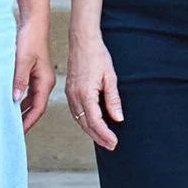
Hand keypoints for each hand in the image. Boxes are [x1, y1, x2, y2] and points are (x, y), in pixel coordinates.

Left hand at [13, 15, 54, 132]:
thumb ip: (19, 80)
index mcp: (45, 82)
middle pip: (36, 107)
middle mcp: (44, 82)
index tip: (19, 132)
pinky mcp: (34, 73)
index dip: (28, 121)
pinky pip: (28, 92)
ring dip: (22, 111)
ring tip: (11, 121)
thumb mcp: (22, 61)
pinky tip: (11, 104)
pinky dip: (21, 101)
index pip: (38, 108)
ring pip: (31, 101)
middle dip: (25, 120)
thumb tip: (15, 98)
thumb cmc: (30, 40)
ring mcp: (39, 78)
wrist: (34, 24)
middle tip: (13, 132)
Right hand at [65, 30, 123, 151]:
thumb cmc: (97, 55)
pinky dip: (83, 121)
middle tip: (111, 145)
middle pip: (85, 124)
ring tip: (103, 139)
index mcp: (85, 93)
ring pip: (79, 119)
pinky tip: (91, 124)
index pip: (95, 121)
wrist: (82, 41)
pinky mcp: (70, 91)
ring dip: (90, 131)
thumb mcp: (110, 77)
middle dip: (98, 137)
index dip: (104, 134)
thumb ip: (113, 99)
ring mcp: (70, 94)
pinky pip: (75, 112)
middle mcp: (75, 96)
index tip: (113, 142)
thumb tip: (118, 118)